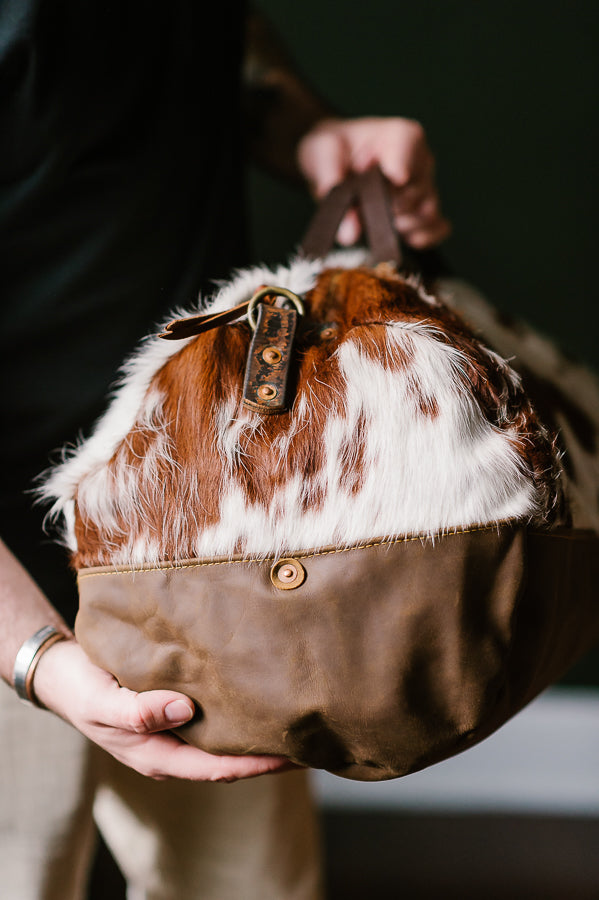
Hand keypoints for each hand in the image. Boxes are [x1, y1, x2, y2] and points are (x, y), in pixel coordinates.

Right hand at [33, 639, 293, 780]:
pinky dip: (239, 711)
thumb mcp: (103, 702)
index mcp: (157, 756)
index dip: (257, 764)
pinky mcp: (175, 708)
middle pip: (229, 759)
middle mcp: (172, 747)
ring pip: (224, 739)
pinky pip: (214, 717)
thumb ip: (139, 711)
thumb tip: (185, 710)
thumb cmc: (80, 689)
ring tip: (294, 718)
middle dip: (268, 754)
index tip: (292, 755)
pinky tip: (258, 695)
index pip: (218, 769)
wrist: (61, 673)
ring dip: (256, 732)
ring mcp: (174, 730)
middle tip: (310, 739)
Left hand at [297, 116, 450, 248]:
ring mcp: (427, 186)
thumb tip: (349, 234)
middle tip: (362, 205)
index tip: (390, 181)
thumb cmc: (332, 148)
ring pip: (426, 214)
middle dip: (385, 208)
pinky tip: (404, 238)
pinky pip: (438, 227)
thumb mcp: (320, 155)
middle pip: (414, 195)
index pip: (410, 159)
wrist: (335, 158)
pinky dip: (423, 237)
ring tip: (375, 220)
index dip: (398, 175)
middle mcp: (421, 159)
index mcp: (400, 136)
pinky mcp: (426, 209)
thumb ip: (331, 187)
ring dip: (400, 226)